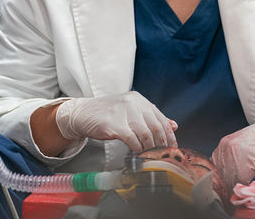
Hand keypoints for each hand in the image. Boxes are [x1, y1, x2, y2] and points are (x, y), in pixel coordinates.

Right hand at [55, 91, 177, 151]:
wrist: (81, 113)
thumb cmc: (107, 114)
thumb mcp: (130, 110)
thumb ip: (150, 117)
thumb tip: (173, 125)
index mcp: (139, 99)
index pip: (160, 117)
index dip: (169, 134)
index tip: (172, 147)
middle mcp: (133, 102)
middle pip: (155, 126)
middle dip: (162, 143)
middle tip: (162, 154)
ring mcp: (123, 112)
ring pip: (145, 133)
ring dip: (149, 148)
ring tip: (149, 154)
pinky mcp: (113, 124)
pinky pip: (132, 139)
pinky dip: (137, 148)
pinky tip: (136, 152)